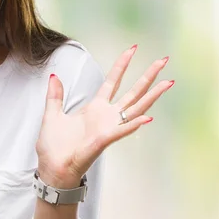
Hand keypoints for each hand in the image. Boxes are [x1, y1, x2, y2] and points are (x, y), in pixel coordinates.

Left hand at [36, 45, 173, 187]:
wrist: (51, 168)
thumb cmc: (54, 146)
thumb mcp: (52, 114)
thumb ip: (55, 95)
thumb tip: (54, 75)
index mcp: (95, 108)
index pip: (112, 81)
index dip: (122, 65)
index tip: (133, 49)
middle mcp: (106, 116)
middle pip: (132, 92)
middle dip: (148, 76)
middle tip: (163, 61)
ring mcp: (108, 128)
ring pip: (135, 108)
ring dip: (151, 96)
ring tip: (167, 83)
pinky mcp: (103, 140)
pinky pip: (121, 130)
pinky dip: (133, 124)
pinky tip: (147, 117)